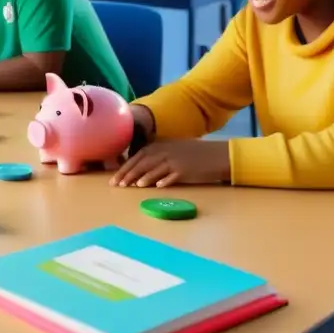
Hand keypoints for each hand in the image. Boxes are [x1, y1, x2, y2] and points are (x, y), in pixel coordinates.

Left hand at [110, 139, 230, 188]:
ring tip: (131, 186)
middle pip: (143, 162)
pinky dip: (163, 180)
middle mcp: (166, 151)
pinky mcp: (186, 169)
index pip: (138, 155)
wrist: (218, 156)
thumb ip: (159, 157)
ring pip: (154, 168)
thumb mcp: (175, 151)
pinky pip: (172, 175)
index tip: (115, 178)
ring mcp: (176, 160)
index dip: (126, 167)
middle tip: (117, 185)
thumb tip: (141, 171)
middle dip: (128, 173)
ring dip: (142, 176)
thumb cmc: (196, 155)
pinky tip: (155, 187)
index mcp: (162, 146)